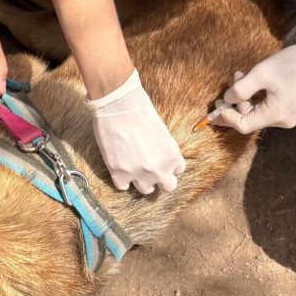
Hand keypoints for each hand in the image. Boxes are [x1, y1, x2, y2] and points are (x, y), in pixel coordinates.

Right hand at [86, 70, 185, 193]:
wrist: (118, 105)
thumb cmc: (140, 110)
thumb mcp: (162, 132)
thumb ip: (163, 149)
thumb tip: (157, 157)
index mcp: (173, 156)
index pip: (177, 170)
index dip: (168, 164)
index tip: (160, 159)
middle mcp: (160, 169)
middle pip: (168, 186)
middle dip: (160, 178)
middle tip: (150, 169)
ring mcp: (139, 174)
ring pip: (146, 190)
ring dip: (141, 180)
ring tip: (134, 168)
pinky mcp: (119, 174)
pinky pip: (123, 187)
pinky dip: (121, 179)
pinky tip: (119, 167)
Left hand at [210, 34, 295, 132]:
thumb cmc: (289, 64)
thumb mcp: (261, 73)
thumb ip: (240, 89)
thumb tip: (226, 101)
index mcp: (276, 115)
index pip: (244, 125)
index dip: (227, 117)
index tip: (215, 107)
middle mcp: (282, 121)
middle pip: (249, 118)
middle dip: (236, 101)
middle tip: (232, 79)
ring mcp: (285, 116)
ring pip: (255, 112)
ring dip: (244, 96)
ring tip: (240, 75)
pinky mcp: (287, 109)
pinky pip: (264, 108)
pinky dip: (254, 97)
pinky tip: (249, 82)